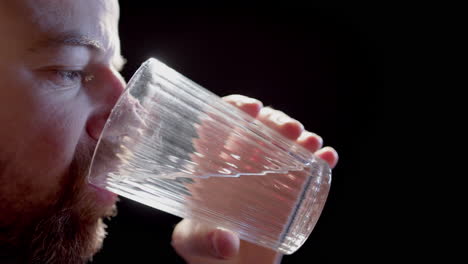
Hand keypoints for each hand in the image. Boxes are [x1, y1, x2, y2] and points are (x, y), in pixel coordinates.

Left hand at [171, 95, 337, 263]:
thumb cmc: (203, 248)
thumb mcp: (192, 242)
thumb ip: (203, 240)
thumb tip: (227, 241)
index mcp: (213, 164)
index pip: (223, 122)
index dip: (236, 106)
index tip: (252, 108)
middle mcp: (241, 163)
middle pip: (259, 127)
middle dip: (277, 120)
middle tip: (291, 130)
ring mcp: (267, 175)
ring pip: (285, 144)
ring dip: (301, 137)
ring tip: (311, 143)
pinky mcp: (288, 192)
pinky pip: (306, 169)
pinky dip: (320, 160)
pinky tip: (328, 158)